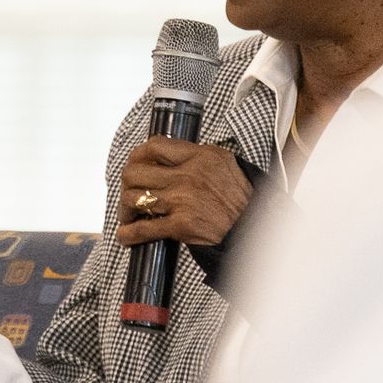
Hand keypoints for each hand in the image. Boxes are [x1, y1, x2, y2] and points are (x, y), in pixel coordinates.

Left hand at [115, 138, 252, 248]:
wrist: (256, 230)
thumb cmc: (243, 200)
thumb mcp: (225, 165)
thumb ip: (197, 156)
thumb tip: (170, 154)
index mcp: (200, 156)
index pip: (155, 146)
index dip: (137, 155)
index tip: (135, 163)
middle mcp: (189, 175)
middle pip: (136, 172)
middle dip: (127, 184)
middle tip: (129, 192)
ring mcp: (183, 200)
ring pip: (135, 198)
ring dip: (126, 209)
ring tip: (129, 215)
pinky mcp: (181, 225)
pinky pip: (144, 228)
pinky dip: (129, 234)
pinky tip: (126, 236)